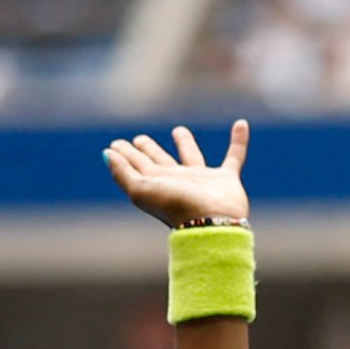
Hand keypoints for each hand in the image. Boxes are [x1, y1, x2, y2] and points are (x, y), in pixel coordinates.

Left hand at [106, 119, 248, 232]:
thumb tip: (107, 154)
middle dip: (149, 150)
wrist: (212, 223)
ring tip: (178, 130)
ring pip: (191, 157)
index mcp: (158, 184)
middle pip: (160, 161)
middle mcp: (178, 181)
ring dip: (185, 143)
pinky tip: (242, 125)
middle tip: (140, 138)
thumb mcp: (141, 190)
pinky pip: (235, 156)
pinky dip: (240, 141)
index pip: (138, 165)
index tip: (115, 144)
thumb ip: (123, 172)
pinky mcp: (227, 179)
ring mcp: (203, 181)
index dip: (125, 154)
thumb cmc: (176, 207)